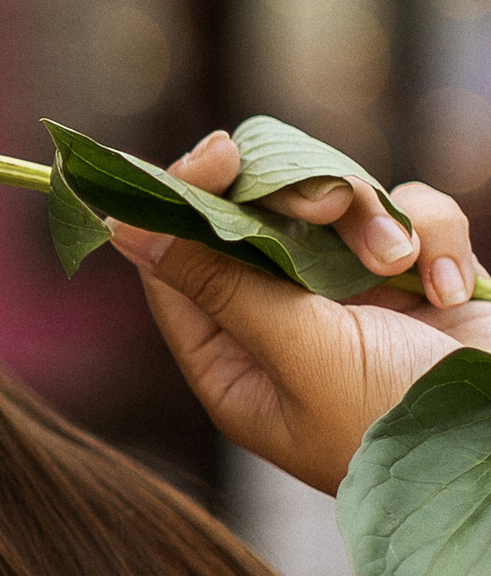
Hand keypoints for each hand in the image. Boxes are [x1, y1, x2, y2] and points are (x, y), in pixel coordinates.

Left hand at [111, 133, 490, 494]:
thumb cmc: (398, 423)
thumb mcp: (304, 357)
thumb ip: (225, 288)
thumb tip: (127, 231)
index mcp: (235, 363)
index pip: (179, 263)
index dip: (188, 200)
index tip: (219, 153)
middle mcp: (286, 326)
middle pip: (257, 219)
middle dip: (298, 200)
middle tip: (328, 206)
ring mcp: (353, 300)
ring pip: (338, 207)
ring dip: (376, 222)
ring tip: (400, 265)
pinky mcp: (414, 279)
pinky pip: (408, 215)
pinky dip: (434, 236)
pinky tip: (446, 287)